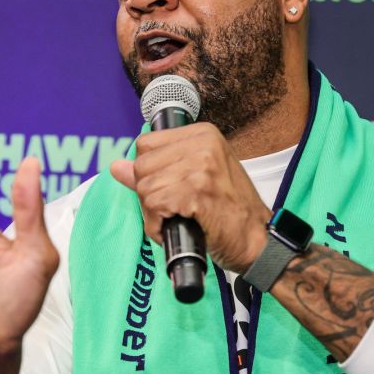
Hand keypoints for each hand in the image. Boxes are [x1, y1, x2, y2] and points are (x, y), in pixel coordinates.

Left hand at [111, 122, 271, 272]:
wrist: (257, 240)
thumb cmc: (229, 212)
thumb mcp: (195, 179)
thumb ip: (157, 169)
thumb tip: (117, 166)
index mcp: (203, 134)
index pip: (145, 145)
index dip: (149, 173)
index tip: (170, 188)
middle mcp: (203, 144)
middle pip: (142, 167)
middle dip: (149, 195)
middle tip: (175, 210)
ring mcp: (201, 166)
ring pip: (145, 188)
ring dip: (154, 213)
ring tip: (179, 219)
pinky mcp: (196, 191)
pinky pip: (154, 206)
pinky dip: (158, 226)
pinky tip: (178, 227)